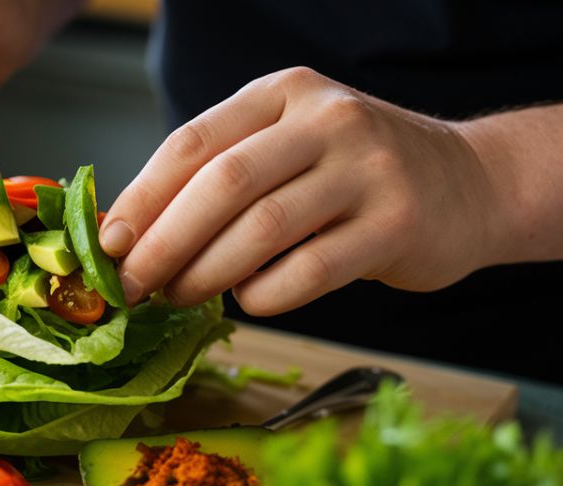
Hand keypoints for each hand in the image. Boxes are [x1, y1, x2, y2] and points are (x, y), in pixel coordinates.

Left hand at [99, 67, 504, 314]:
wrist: (467, 183)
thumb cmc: (350, 174)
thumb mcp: (287, 147)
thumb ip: (219, 177)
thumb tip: (130, 236)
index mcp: (282, 94)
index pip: (193, 142)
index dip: (142, 197)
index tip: (109, 245)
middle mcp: (326, 120)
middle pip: (222, 184)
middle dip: (164, 243)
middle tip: (131, 285)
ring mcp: (367, 169)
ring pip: (262, 229)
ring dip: (206, 274)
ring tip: (177, 296)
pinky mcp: (396, 225)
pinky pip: (309, 271)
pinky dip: (264, 295)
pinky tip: (249, 300)